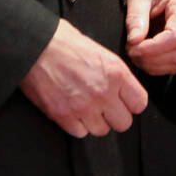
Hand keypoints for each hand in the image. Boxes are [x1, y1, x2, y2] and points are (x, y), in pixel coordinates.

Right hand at [20, 18, 146, 137]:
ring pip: (102, 130)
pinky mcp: (63, 116)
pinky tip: (72, 110)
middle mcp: (103, 92)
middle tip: (105, 108)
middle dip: (115, 116)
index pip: (139, 103)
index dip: (131, 103)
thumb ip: (114, 73)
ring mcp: (83, 106)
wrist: (35, 46)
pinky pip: (80, 133)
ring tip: (86, 107)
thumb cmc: (64, 43)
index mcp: (116, 73)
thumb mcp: (100, 51)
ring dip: (95, 121)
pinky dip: (76, 125)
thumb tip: (121, 88)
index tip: (124, 102)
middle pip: (124, 123)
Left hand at [124, 0, 175, 73]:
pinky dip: (160, 64)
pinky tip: (145, 55)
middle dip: (153, 60)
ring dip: (156, 65)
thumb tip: (134, 42)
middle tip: (131, 51)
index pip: (175, 37)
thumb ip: (136, 16)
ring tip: (136, 53)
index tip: (132, 47)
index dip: (152, 49)